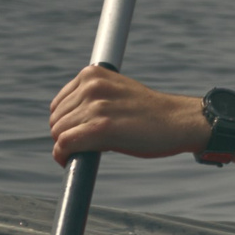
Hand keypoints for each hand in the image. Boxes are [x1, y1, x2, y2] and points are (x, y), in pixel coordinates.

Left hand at [48, 66, 207, 165]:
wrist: (177, 121)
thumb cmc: (150, 112)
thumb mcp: (117, 92)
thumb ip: (93, 97)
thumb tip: (67, 120)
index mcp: (93, 74)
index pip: (59, 103)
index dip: (65, 123)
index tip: (76, 135)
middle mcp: (91, 86)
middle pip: (56, 119)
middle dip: (65, 136)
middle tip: (83, 147)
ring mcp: (95, 106)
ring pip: (59, 132)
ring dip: (66, 148)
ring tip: (84, 153)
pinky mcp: (100, 128)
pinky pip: (65, 144)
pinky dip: (63, 156)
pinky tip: (70, 161)